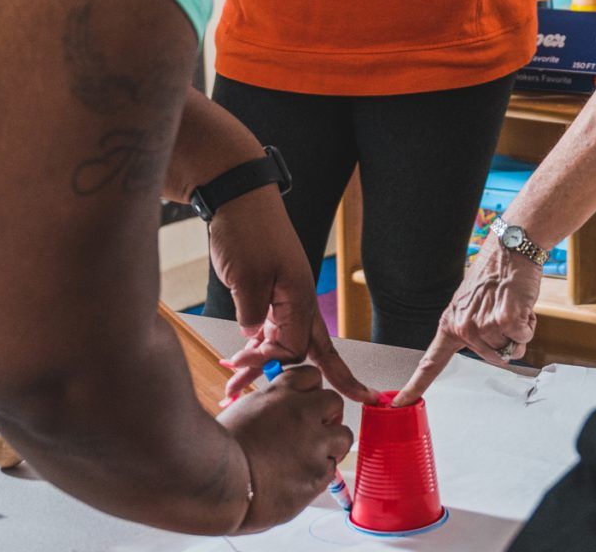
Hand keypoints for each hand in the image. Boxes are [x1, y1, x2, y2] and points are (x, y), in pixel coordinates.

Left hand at [206, 194, 372, 402]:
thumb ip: (253, 317)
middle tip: (360, 399)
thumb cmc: (248, 231)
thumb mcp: (246, 279)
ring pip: (285, 341)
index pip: (296, 349)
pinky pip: (271, 327)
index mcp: (300, 297)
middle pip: (316, 349)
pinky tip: (239, 357)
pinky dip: (256, 346)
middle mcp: (299, 299)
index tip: (242, 367)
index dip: (269, 364)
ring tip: (235, 386)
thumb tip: (254, 339)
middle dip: (326, 377)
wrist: (238, 197)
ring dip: (266, 364)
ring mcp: (286, 294)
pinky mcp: (271, 290)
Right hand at [217, 362, 350, 531]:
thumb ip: (268, 406)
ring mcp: (315, 444)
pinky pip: (331, 470)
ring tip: (308, 458)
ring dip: (331, 446)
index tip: (307, 403)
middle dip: (327, 416)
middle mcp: (303, 413)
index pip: (311, 377)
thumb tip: (278, 409)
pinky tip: (296, 480)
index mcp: (281, 394)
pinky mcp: (319, 474)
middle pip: (334, 402)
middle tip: (315, 431)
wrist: (218, 486)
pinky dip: (318, 475)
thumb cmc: (218, 451)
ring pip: (343, 437)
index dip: (309, 391)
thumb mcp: (242, 411)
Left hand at [395, 238, 541, 403]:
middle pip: (494, 358)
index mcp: (450, 325)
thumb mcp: (471, 303)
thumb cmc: (495, 276)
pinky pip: (523, 338)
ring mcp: (483, 326)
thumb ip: (473, 330)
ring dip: (518, 330)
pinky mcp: (504, 321)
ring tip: (510, 304)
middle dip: (506, 340)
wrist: (511, 249)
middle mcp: (463, 329)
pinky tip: (520, 304)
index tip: (399, 404)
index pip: (430, 363)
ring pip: (511, 349)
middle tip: (502, 311)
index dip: (415, 386)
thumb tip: (495, 352)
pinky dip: (528, 325)